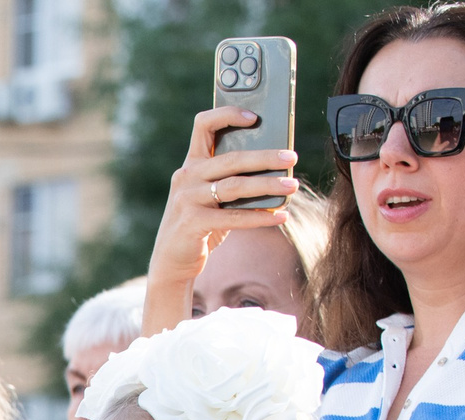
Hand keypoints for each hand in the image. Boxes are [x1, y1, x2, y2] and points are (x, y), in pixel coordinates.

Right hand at [147, 107, 299, 313]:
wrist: (172, 261)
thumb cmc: (200, 224)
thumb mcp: (210, 196)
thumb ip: (231, 178)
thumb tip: (277, 167)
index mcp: (192, 163)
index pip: (204, 125)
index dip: (228, 114)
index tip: (255, 116)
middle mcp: (187, 176)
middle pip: (232, 158)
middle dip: (265, 156)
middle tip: (291, 157)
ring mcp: (187, 199)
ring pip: (235, 185)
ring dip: (268, 185)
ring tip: (292, 186)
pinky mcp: (192, 222)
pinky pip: (233, 217)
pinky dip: (260, 217)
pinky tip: (281, 217)